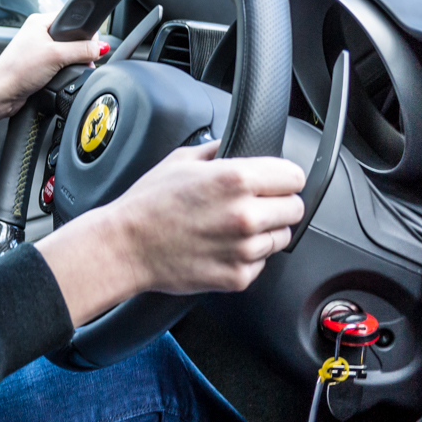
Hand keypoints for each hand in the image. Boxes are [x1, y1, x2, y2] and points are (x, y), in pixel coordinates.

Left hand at [0, 13, 106, 138]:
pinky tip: (62, 78)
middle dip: (80, 51)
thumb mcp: (56, 56)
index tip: (92, 45)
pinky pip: (60, 66)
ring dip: (72, 63)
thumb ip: (82, 50)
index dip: (85, 32)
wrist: (0, 94)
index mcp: (40, 21)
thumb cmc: (17, 70)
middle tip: (83, 62)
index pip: (72, 19)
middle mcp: (38, 33)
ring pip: (67, 53)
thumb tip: (101, 47)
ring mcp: (38, 50)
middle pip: (72, 37)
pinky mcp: (38, 66)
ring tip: (69, 71)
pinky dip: (64, 72)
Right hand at [35, 140, 304, 326]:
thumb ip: (218, 149)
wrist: (125, 246)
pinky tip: (221, 246)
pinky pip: (261, 263)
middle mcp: (246, 214)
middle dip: (278, 204)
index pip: (294, 176)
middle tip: (254, 204)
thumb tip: (238, 145)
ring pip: (282, 237)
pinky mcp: (238, 277)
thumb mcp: (180, 160)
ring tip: (232, 227)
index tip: (274, 182)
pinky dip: (247, 256)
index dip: (283, 177)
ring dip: (265, 231)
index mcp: (236, 179)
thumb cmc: (147, 204)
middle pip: (295, 208)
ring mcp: (244, 249)